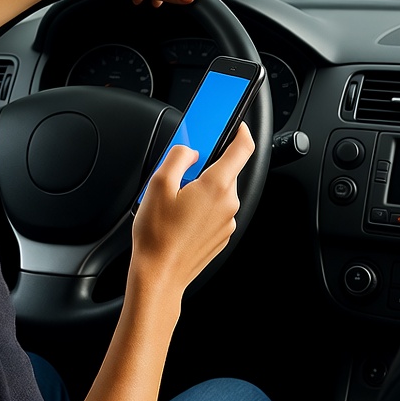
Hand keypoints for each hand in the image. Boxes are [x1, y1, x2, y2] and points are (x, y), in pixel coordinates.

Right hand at [131, 124, 254, 294]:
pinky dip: (202, 205)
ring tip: (174, 199)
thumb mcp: (158, 183)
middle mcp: (228, 204)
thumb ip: (178, 157)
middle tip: (181, 170)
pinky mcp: (221, 235)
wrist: (159, 275)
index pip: (242, 149)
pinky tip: (179, 215)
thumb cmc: (158, 235)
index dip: (241, 132)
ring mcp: (227, 222)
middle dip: (206, 165)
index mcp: (216, 186)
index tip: (237, 125)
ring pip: (219, 191)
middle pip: (226, 171)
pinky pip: (215, 210)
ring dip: (202, 187)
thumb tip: (189, 151)